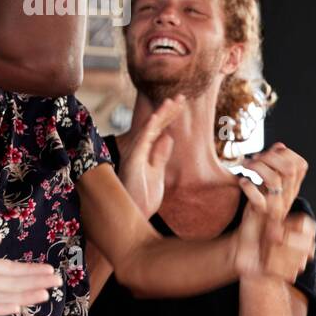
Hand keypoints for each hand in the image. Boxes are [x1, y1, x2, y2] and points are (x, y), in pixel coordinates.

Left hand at [0, 230, 58, 315]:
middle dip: (33, 282)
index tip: (49, 270)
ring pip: (1, 296)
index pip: (7, 269)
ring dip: (23, 295)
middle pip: (10, 283)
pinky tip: (15, 305)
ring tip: (44, 293)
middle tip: (57, 281)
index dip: (28, 270)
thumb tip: (0, 236)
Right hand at [115, 95, 182, 217]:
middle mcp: (138, 150)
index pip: (158, 129)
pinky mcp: (133, 160)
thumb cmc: (142, 199)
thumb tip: (168, 137)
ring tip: (173, 101)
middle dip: (168, 110)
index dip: (169, 115)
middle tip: (182, 97)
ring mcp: (135, 154)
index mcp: (144, 153)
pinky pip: (143, 139)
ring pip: (149, 128)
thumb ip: (160, 156)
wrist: (133, 218)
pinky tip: (159, 115)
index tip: (181, 104)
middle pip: (154, 125)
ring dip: (161, 113)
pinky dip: (151, 125)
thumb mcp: (156, 174)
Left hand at [234, 143, 310, 278]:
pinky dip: (249, 187)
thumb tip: (279, 145)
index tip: (268, 152)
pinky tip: (241, 183)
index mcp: (288, 192)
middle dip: (271, 157)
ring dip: (258, 168)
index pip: (300, 165)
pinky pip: (260, 200)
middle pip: (289, 169)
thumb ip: (274, 170)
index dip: (286, 153)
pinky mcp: (261, 219)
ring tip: (245, 166)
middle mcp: (285, 200)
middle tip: (254, 158)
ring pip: (275, 181)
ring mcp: (275, 209)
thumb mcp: (266, 190)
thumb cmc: (256, 219)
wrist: (249, 251)